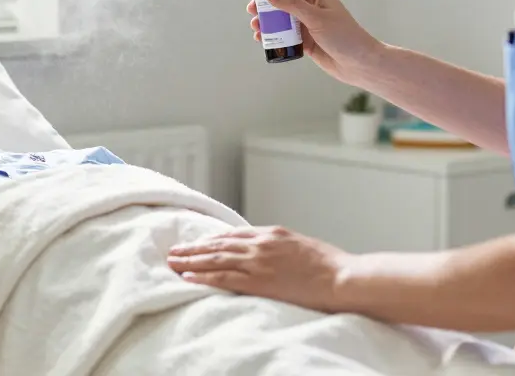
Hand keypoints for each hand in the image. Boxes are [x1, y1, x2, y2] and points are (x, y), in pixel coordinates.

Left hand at [166, 226, 350, 312]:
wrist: (342, 277)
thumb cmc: (330, 265)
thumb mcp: (302, 247)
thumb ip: (282, 247)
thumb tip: (272, 252)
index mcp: (273, 233)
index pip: (234, 234)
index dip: (212, 239)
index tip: (197, 243)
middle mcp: (261, 243)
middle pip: (218, 244)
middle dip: (194, 248)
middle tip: (174, 251)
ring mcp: (259, 261)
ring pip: (216, 259)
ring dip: (191, 261)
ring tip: (173, 262)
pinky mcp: (259, 281)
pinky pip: (224, 279)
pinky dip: (204, 278)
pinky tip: (189, 278)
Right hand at [250, 0, 380, 84]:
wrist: (359, 64)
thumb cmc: (344, 37)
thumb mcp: (316, 18)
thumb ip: (292, 4)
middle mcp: (311, 5)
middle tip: (253, 7)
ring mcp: (307, 23)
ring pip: (282, 16)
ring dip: (267, 19)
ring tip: (256, 25)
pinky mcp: (305, 39)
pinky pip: (284, 34)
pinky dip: (273, 35)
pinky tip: (263, 39)